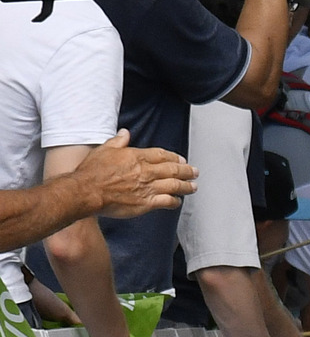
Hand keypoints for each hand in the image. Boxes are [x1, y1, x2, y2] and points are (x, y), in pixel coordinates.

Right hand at [78, 132, 197, 218]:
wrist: (86, 191)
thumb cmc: (92, 171)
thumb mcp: (104, 149)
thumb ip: (118, 141)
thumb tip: (125, 133)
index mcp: (136, 156)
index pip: (162, 155)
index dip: (174, 157)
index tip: (181, 159)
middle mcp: (146, 171)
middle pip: (173, 169)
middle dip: (187, 171)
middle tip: (195, 172)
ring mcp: (148, 187)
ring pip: (175, 185)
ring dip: (187, 186)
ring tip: (193, 187)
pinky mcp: (146, 203)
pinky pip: (167, 201)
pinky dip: (175, 201)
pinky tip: (177, 201)